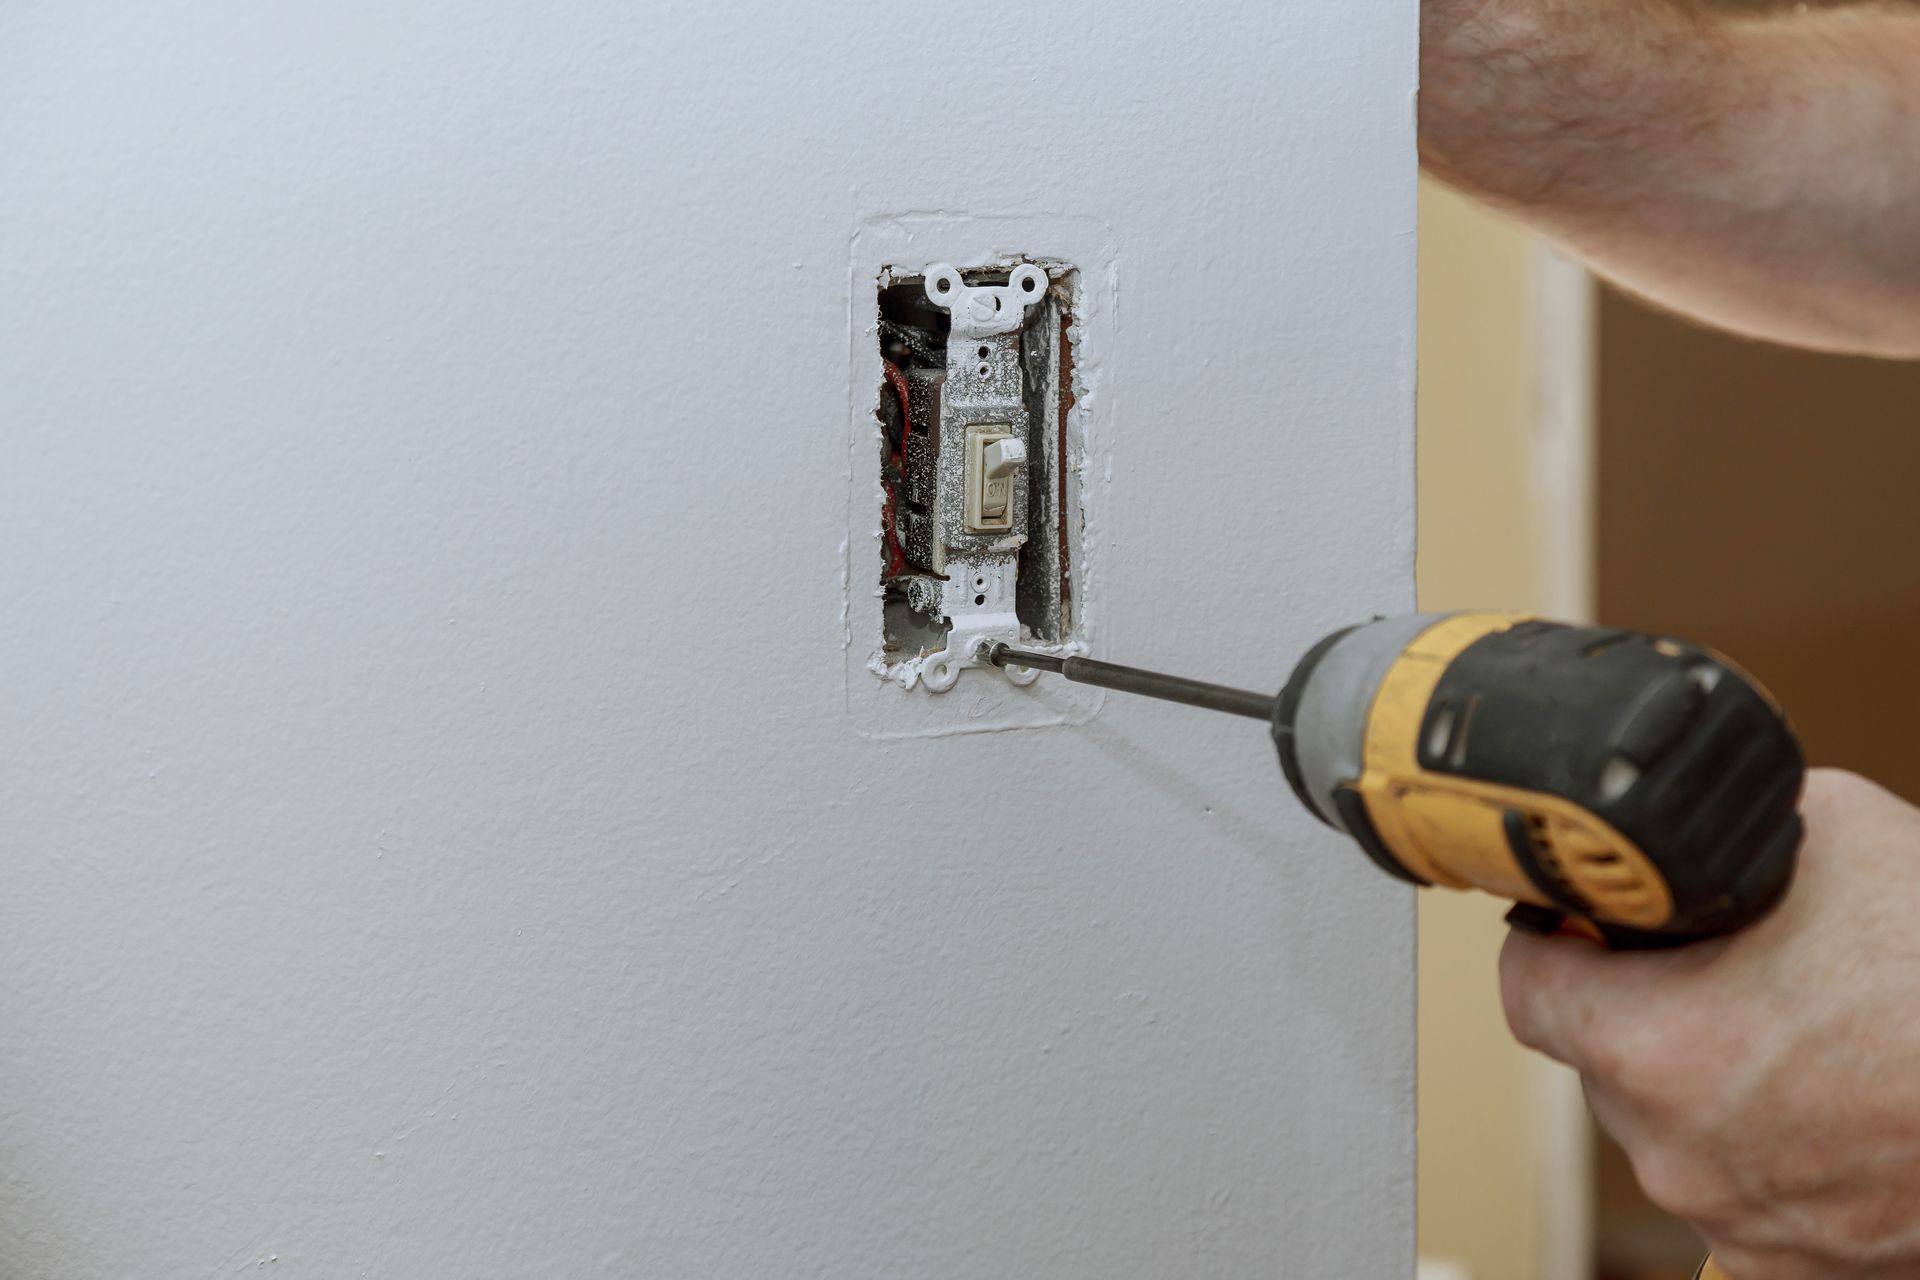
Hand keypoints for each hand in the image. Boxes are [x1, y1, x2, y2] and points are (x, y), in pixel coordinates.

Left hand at [1501, 769, 1919, 1278]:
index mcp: (1651, 1048)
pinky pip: (1748, 1189)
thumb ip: (1719, 839)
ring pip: (1677, 1129)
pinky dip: (1776, 1147)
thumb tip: (1680, 839)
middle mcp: (1676, 1155)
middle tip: (1729, 969)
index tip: (1585, 924)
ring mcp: (1741, 1226)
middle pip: (1605, 1060)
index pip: (1527, 986)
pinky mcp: (1803, 1271)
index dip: (1556, 939)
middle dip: (1649, 1008)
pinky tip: (1842, 1101)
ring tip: (1812, 1035)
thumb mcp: (1831, 833)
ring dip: (1714, 1082)